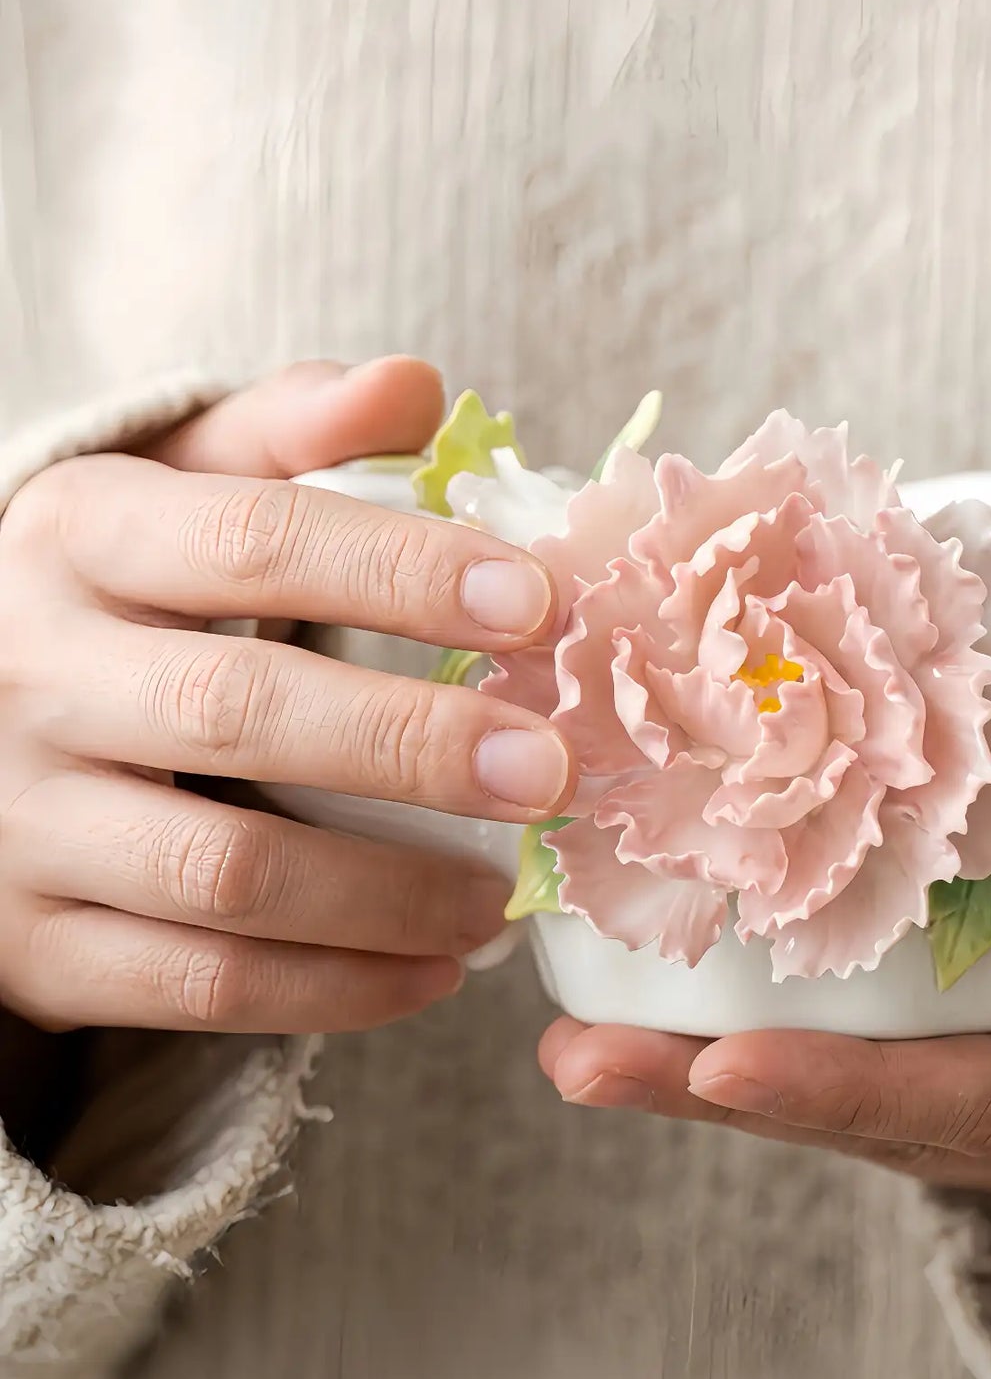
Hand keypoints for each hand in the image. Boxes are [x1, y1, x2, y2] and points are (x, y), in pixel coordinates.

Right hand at [0, 358, 574, 1033]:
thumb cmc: (120, 602)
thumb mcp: (174, 493)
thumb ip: (287, 437)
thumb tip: (416, 387)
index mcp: (82, 537)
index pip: (256, 539)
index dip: (404, 571)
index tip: (538, 605)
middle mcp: (31, 676)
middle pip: (240, 713)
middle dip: (411, 744)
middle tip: (550, 769)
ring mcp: (23, 826)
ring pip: (227, 877)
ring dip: (390, 896)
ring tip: (503, 899)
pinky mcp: (38, 948)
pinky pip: (200, 987)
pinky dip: (335, 990)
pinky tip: (431, 974)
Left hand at [539, 719, 990, 1225]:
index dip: (859, 1091)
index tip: (722, 1068)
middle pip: (911, 1128)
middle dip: (739, 1107)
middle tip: (586, 1066)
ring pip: (889, 1123)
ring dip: (736, 1097)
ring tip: (592, 1052)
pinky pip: (901, 1092)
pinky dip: (793, 1068)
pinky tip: (688, 1034)